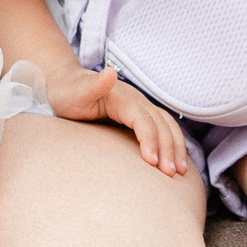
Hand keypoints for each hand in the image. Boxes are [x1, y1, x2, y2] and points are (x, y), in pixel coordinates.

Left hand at [46, 61, 189, 176]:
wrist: (67, 84)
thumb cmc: (69, 92)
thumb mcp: (76, 91)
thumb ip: (94, 85)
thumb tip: (110, 72)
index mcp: (123, 98)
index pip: (143, 119)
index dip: (150, 139)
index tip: (152, 161)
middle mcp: (136, 101)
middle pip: (160, 124)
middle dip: (168, 148)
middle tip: (170, 173)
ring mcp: (140, 108)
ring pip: (167, 126)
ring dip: (176, 147)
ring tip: (180, 171)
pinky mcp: (140, 116)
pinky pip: (162, 128)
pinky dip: (172, 143)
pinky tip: (175, 160)